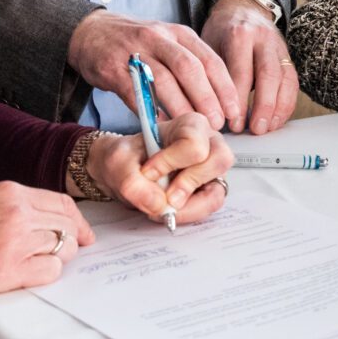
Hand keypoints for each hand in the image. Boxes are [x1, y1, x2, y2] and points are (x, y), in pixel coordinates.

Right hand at [0, 180, 93, 311]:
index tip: (82, 236)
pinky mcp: (8, 268)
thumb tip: (45, 227)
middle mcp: (16, 209)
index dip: (77, 222)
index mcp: (8, 192)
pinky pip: (50, 271)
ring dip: (55, 261)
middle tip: (61, 258)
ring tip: (30, 270)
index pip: (62, 202)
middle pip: (70, 224)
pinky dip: (43, 278)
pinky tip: (21, 280)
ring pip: (64, 248)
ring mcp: (14, 238)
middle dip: (71, 243)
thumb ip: (11, 213)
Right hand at [67, 9, 238, 129]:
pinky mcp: (114, 68)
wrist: (91, 32)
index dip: (225, 88)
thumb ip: (191, 65)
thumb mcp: (169, 43)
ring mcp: (136, 52)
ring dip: (181, 107)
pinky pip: (135, 92)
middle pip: (190, 68)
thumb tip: (219, 102)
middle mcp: (161, 38)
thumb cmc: (137, 43)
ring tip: (192, 128)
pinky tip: (160, 124)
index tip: (234, 112)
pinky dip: (149, 110)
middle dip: (207, 98)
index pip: (210, 60)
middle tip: (217, 123)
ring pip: (164, 80)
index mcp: (180, 34)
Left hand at [85, 113, 235, 224]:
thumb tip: (158, 204)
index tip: (147, 173)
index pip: (194, 144)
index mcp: (190, 125)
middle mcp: (209, 143)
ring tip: (161, 207)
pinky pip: (209, 207)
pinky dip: (187, 214)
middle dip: (188, 185)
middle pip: (218, 162)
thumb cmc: (129, 158)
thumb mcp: (119, 163)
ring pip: (216, 191)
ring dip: (187, 206)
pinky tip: (168, 210)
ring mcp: (212, 168)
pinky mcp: (211, 189)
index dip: (170, 163)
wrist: (127, 171)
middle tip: (164, 195)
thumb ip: (132, 182)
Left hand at [201, 0, 297, 134]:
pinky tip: (277, 119)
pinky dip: (287, 103)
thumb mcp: (209, 44)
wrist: (242, 8)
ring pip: (285, 80)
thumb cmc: (221, 31)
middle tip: (255, 130)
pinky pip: (293, 82)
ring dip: (278, 108)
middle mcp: (263, 39)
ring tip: (267, 128)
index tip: (232, 123)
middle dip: (263, 106)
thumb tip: (209, 111)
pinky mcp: (288, 56)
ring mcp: (279, 47)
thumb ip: (211, 73)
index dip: (238, 101)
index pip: (241, 72)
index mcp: (239, 34)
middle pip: (268, 75)